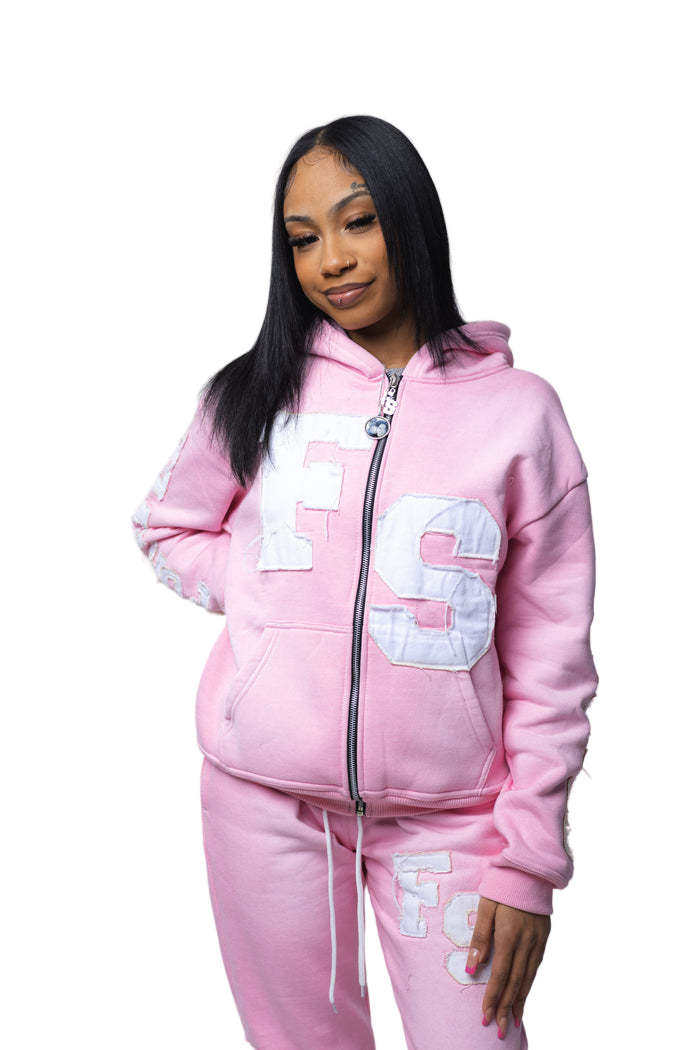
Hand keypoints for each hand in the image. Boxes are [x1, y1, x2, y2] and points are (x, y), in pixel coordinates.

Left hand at [465, 895, 549, 1038]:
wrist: (530, 870)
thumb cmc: (503, 886)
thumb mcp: (486, 906)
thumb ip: (480, 937)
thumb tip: (473, 968)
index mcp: (510, 935)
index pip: (500, 975)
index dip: (492, 997)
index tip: (485, 1016)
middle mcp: (527, 943)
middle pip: (515, 982)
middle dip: (506, 1007)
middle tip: (499, 1029)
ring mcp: (538, 941)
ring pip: (528, 978)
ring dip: (519, 1001)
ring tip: (513, 1020)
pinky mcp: (544, 938)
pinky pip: (536, 967)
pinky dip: (529, 984)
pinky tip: (524, 994)